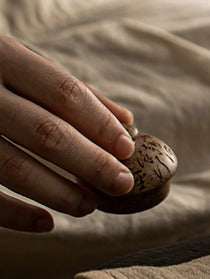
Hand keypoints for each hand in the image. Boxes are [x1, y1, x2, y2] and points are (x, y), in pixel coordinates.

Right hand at [0, 35, 135, 231]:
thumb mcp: (16, 64)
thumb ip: (67, 91)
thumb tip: (126, 121)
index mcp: (1, 55)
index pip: (62, 91)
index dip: (98, 121)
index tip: (127, 147)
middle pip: (45, 131)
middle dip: (89, 161)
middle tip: (122, 183)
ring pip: (12, 166)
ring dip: (58, 191)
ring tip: (89, 205)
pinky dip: (14, 214)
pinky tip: (46, 222)